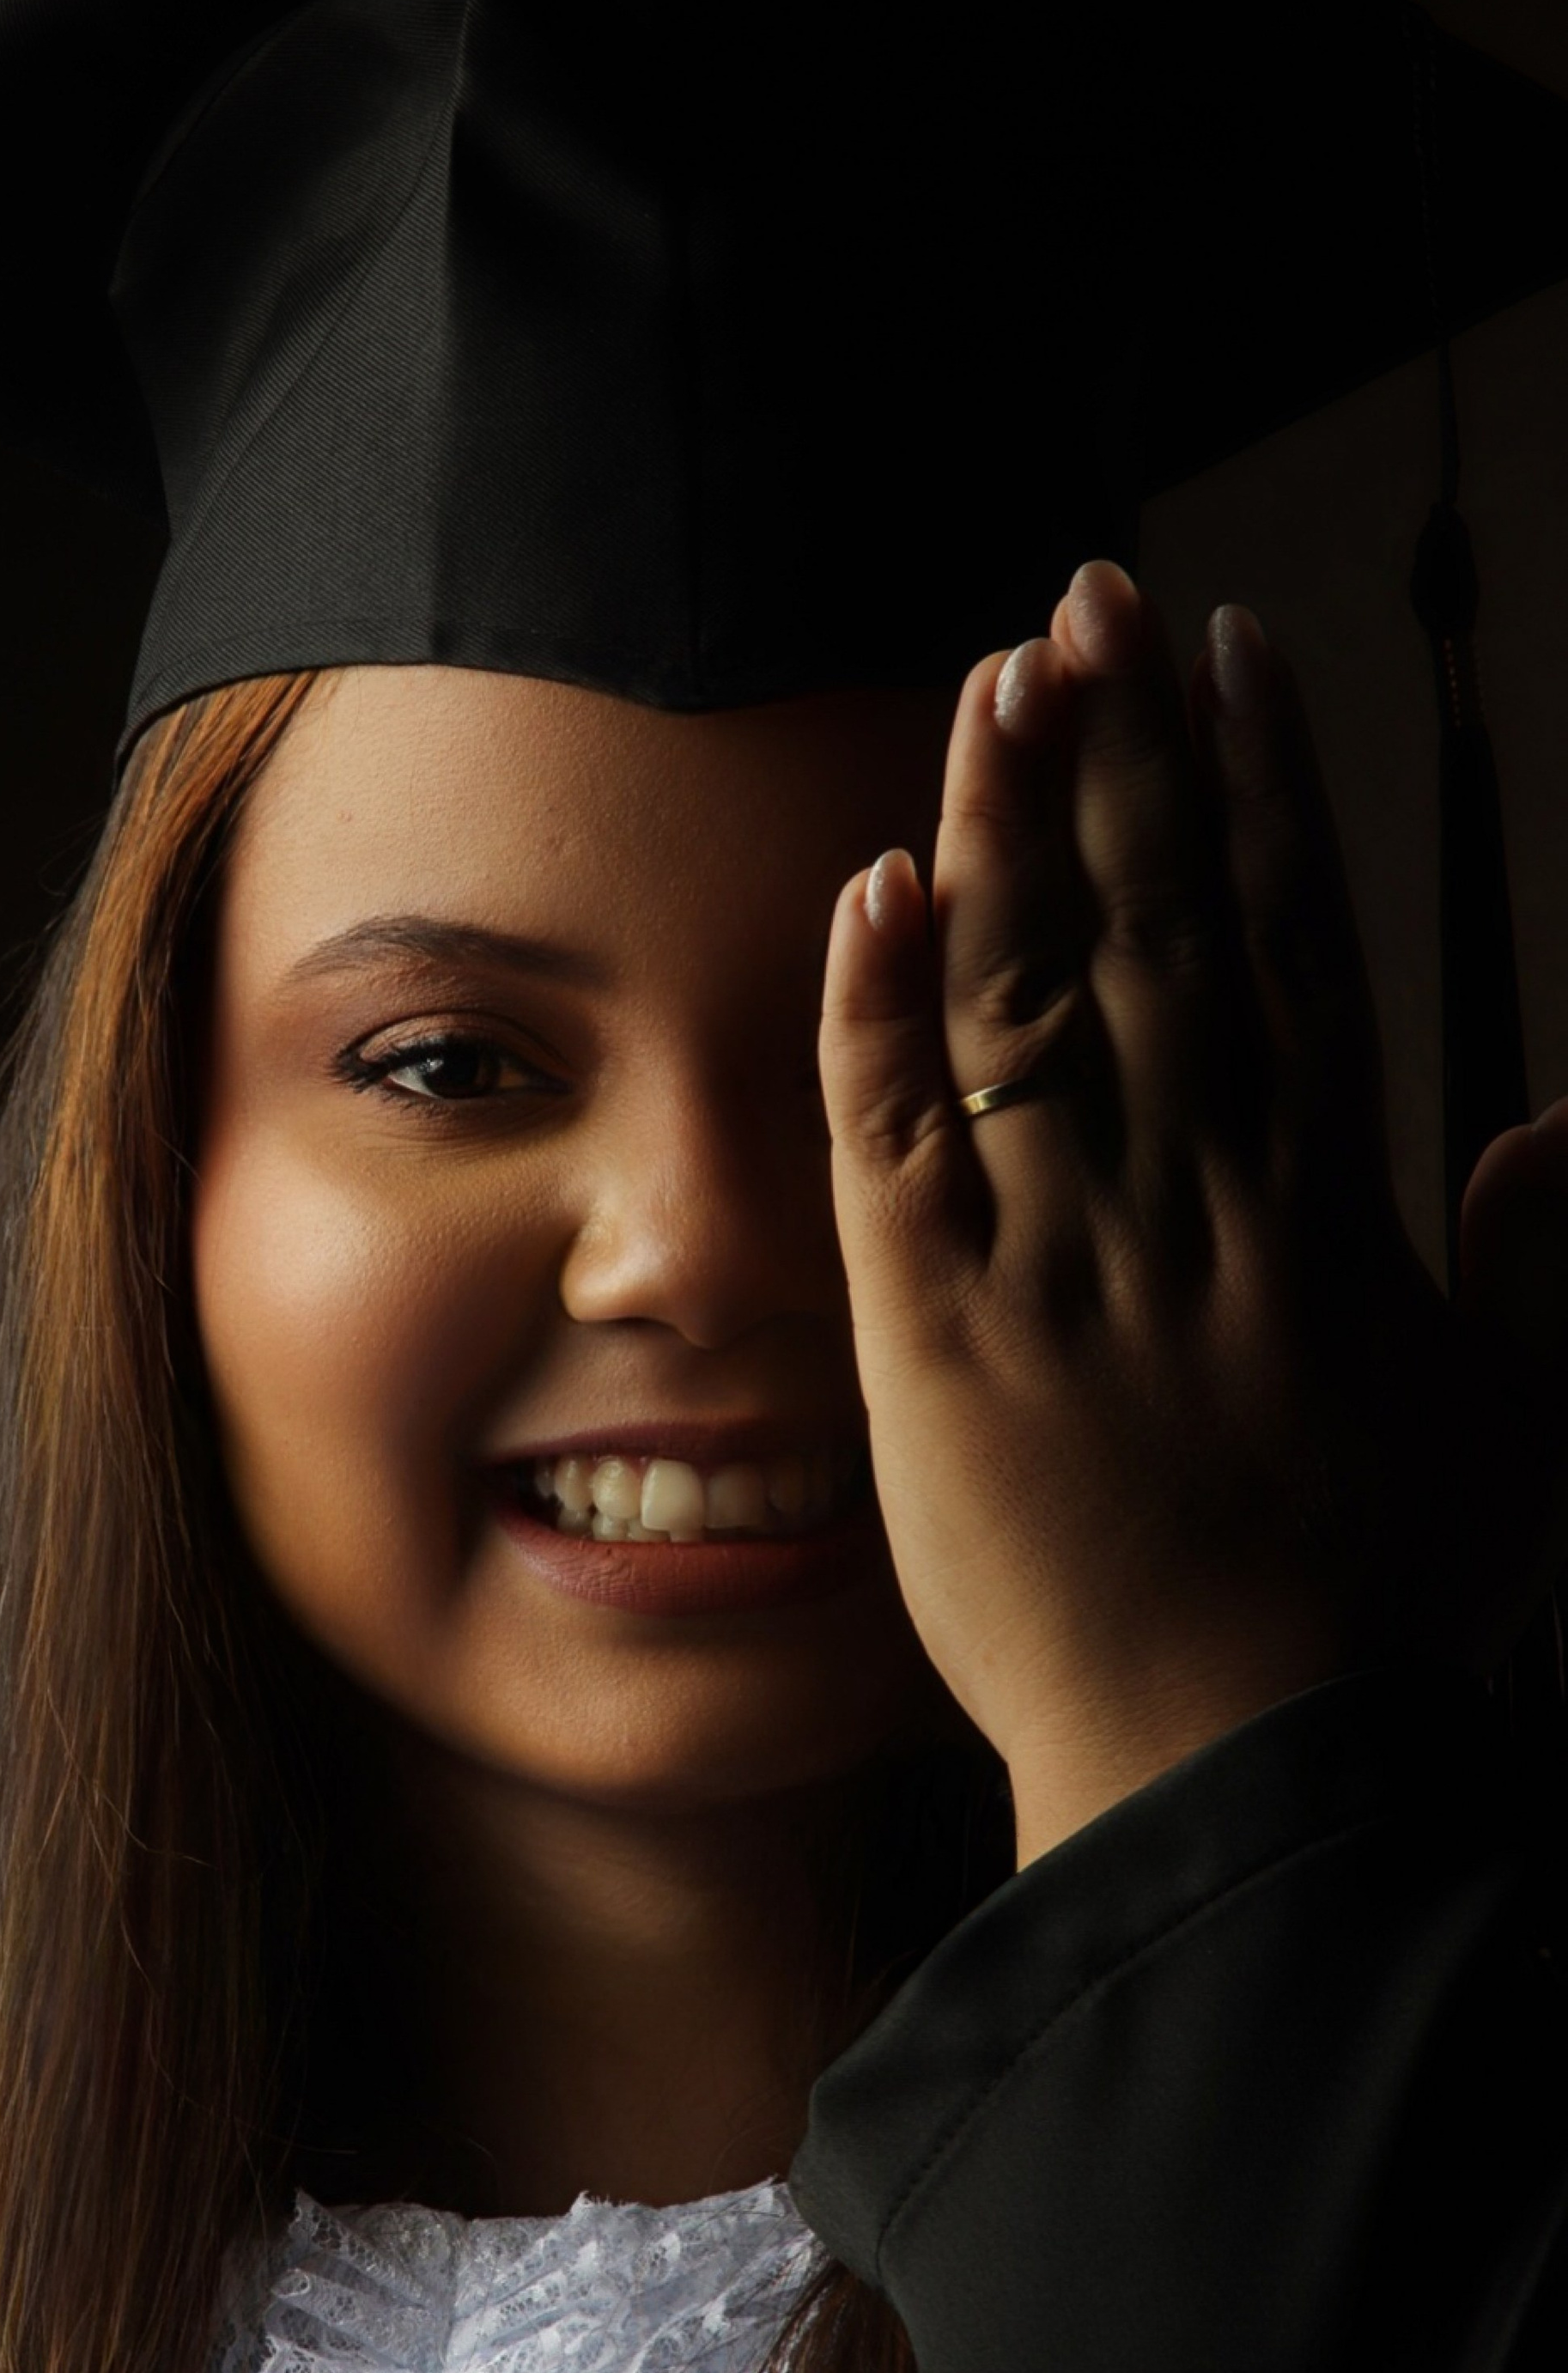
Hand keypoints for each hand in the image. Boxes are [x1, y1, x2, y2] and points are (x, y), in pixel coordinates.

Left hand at [819, 558, 1567, 1863]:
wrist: (1246, 1777)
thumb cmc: (1383, 1621)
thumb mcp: (1517, 1427)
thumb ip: (1533, 1264)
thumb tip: (1557, 1125)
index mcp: (1330, 1201)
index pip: (1290, 941)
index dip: (1258, 785)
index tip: (1231, 654)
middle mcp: (1200, 1193)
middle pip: (1156, 924)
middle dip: (1124, 749)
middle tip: (1087, 594)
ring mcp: (1066, 1255)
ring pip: (1031, 994)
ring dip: (1009, 826)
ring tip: (992, 679)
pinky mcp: (938, 1333)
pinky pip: (898, 1140)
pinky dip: (883, 1009)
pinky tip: (873, 887)